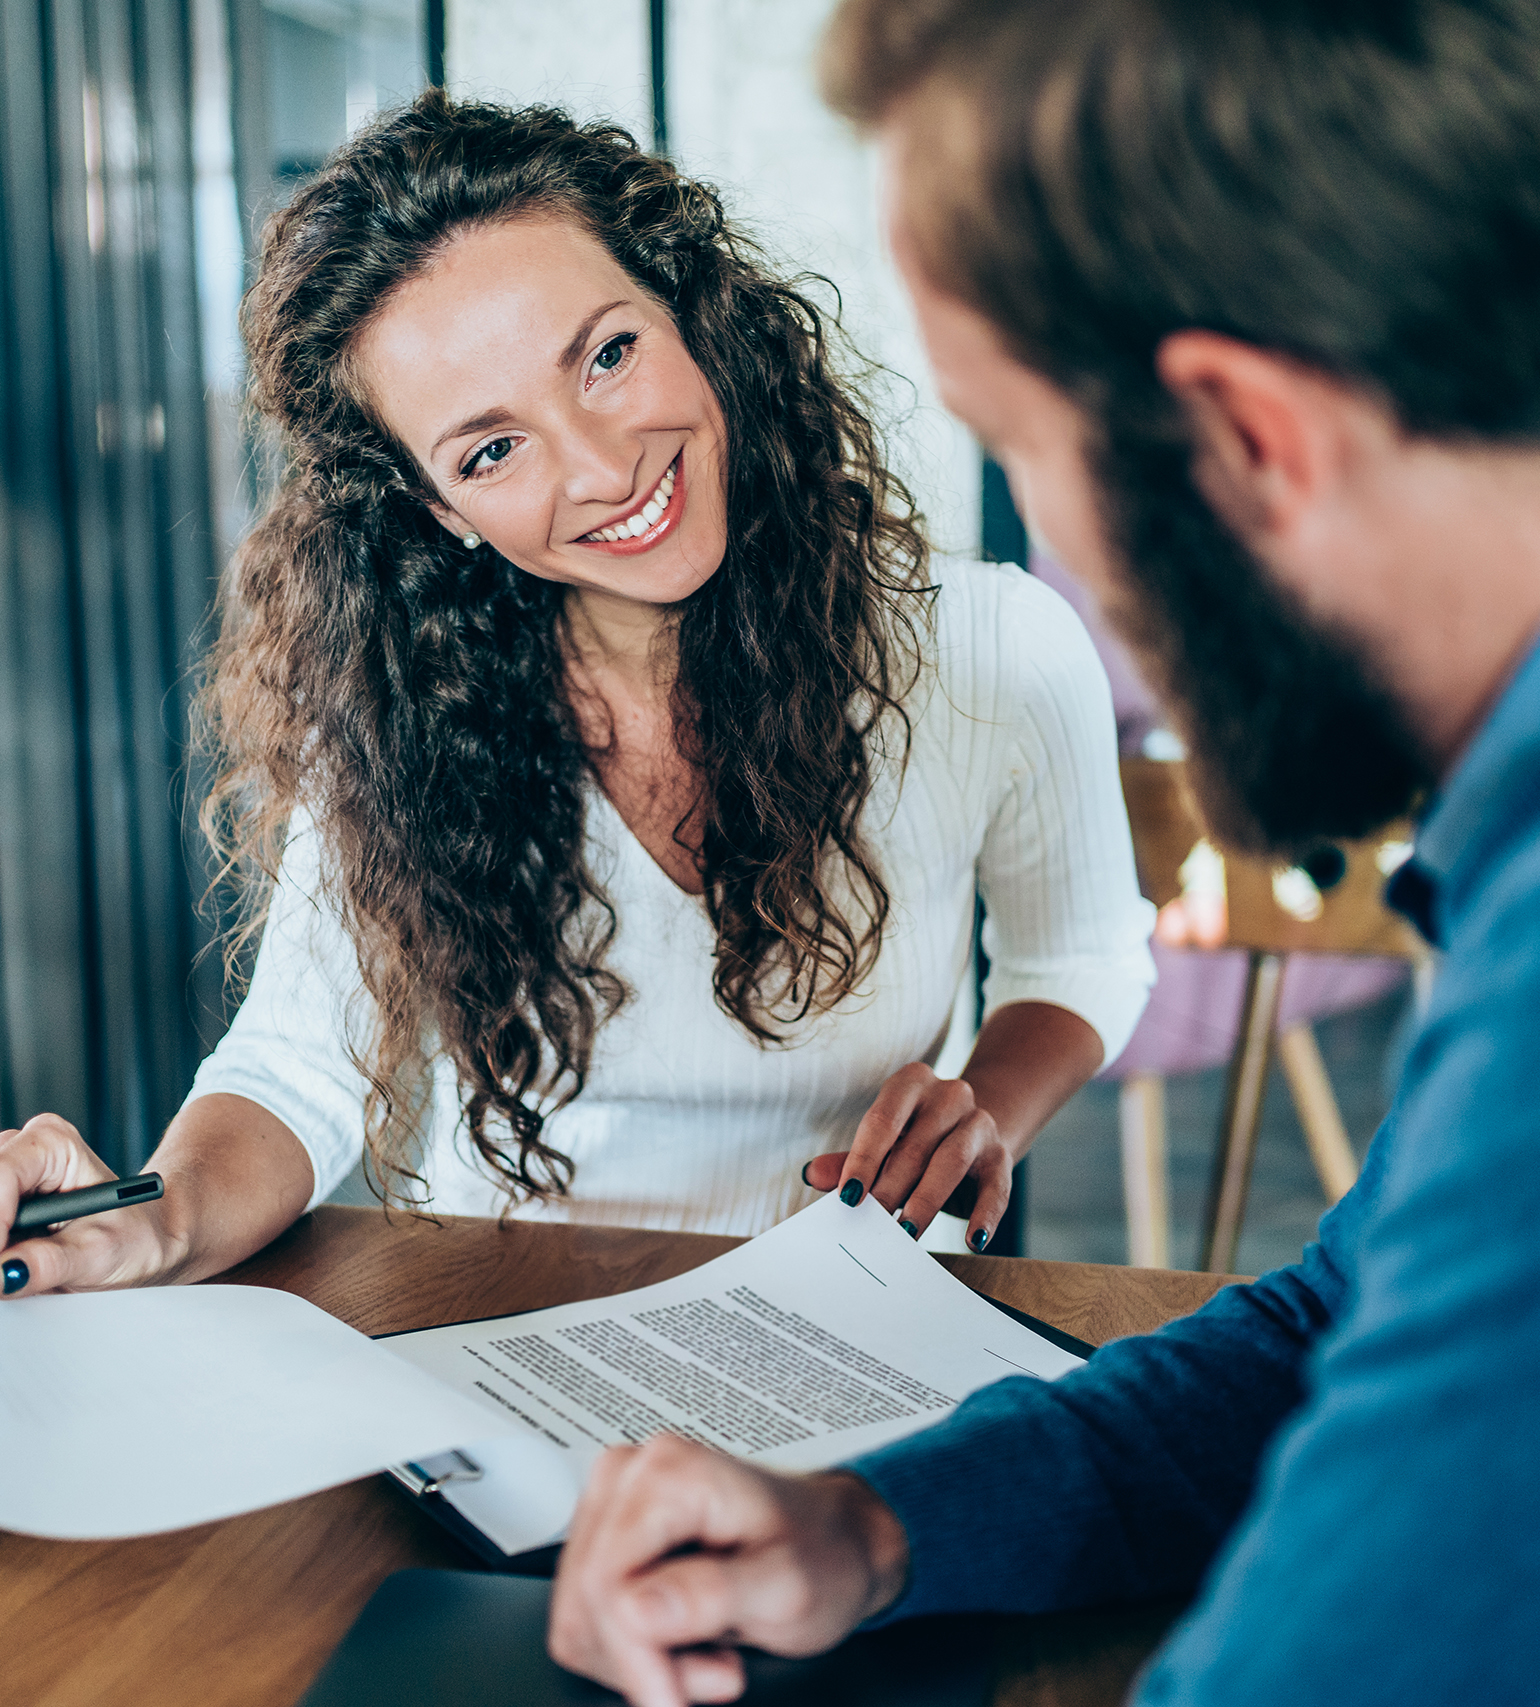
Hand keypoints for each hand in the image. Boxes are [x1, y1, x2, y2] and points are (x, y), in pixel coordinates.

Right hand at [0, 1114, 185, 1296]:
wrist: (143, 1240)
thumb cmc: (132, 1236)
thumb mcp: (98, 1254)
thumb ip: (49, 1263)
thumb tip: (3, 1274)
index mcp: (53, 1144)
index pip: (0, 1175)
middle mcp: (22, 1148)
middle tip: (6, 1272)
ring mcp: (5, 1172)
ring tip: (19, 1264)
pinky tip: (11, 1258)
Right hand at [548, 1435, 908, 1706]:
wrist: (834, 1542)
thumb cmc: (821, 1552)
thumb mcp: (785, 1586)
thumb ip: (712, 1595)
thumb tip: (637, 1610)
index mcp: (670, 1473)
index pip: (608, 1582)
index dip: (637, 1657)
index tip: (674, 1701)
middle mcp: (631, 1477)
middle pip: (587, 1602)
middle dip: (643, 1662)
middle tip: (713, 1674)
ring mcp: (614, 1506)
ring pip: (579, 1617)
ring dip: (638, 1660)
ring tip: (710, 1650)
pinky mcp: (607, 1540)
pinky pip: (586, 1619)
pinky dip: (631, 1651)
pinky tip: (686, 1640)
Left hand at [802, 1062, 1012, 1248]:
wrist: (975, 1129)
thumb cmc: (917, 1138)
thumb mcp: (884, 1142)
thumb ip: (852, 1159)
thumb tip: (812, 1175)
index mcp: (911, 1083)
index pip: (882, 1120)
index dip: (863, 1160)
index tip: (848, 1197)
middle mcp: (949, 1095)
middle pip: (915, 1145)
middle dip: (891, 1188)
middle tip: (872, 1225)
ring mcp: (979, 1124)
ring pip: (952, 1161)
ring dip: (926, 1201)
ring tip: (906, 1233)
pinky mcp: (1001, 1157)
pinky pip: (996, 1187)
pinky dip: (985, 1215)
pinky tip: (973, 1240)